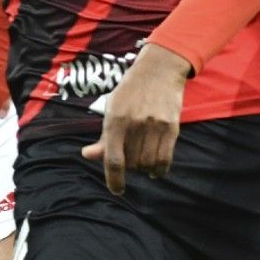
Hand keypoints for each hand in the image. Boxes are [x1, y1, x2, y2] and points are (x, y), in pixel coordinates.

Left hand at [83, 45, 191, 193]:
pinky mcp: (171, 126)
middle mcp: (135, 124)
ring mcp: (154, 125)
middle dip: (129, 167)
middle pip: (132, 163)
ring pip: (148, 163)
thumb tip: (88, 155)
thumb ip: (103, 136)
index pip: (113, 159)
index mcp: (115, 120)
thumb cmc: (131, 90)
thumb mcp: (112, 108)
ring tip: (142, 161)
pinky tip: (155, 170)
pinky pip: (165, 159)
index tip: (116, 190)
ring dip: (144, 168)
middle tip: (130, 160)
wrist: (159, 69)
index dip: (114, 180)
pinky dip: (159, 169)